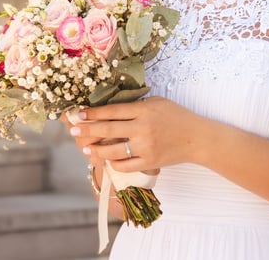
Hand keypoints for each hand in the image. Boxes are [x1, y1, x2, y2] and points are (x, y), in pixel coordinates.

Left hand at [70, 97, 204, 174]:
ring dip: (95, 150)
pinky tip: (105, 160)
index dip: (93, 112)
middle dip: (87, 129)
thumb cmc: (177, 116)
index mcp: (145, 110)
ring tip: (85, 148)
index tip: (79, 113)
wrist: (197, 138)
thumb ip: (136, 104)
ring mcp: (146, 147)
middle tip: (72, 130)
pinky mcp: (149, 162)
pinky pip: (125, 165)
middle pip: (108, 130)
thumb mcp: (158, 102)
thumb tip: (110, 108)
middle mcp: (143, 128)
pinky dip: (113, 163)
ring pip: (112, 150)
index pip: (112, 111)